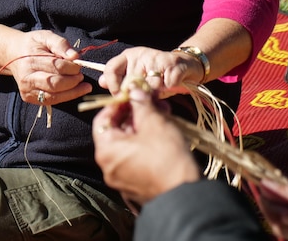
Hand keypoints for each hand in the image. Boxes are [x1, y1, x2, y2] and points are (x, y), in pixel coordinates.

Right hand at [5, 29, 90, 105]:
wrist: (13, 54)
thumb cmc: (33, 45)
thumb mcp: (46, 36)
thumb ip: (60, 44)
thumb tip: (75, 56)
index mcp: (30, 60)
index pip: (56, 66)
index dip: (71, 67)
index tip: (79, 64)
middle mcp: (26, 77)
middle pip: (54, 83)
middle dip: (72, 81)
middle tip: (81, 76)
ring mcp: (26, 89)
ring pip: (53, 96)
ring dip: (72, 92)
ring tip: (83, 85)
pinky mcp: (28, 97)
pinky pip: (50, 101)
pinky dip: (64, 97)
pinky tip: (74, 91)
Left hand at [92, 88, 199, 207]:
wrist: (185, 196)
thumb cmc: (167, 158)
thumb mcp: (154, 123)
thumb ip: (141, 104)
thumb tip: (134, 90)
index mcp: (106, 151)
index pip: (103, 119)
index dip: (117, 104)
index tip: (132, 94)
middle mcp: (108, 166)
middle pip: (117, 131)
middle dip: (136, 113)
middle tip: (153, 101)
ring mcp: (121, 178)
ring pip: (129, 144)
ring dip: (144, 127)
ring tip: (164, 114)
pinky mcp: (136, 185)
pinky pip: (136, 158)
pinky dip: (146, 144)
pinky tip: (163, 133)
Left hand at [98, 46, 203, 97]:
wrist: (185, 64)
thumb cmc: (158, 74)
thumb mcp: (137, 75)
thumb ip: (119, 79)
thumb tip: (101, 82)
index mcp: (129, 56)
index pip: (111, 68)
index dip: (113, 85)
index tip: (119, 97)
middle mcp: (140, 54)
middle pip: (130, 81)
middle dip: (138, 94)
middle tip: (146, 98)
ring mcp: (156, 57)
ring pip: (150, 85)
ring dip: (156, 93)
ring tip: (160, 92)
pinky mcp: (173, 62)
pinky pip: (167, 83)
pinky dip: (169, 88)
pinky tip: (171, 85)